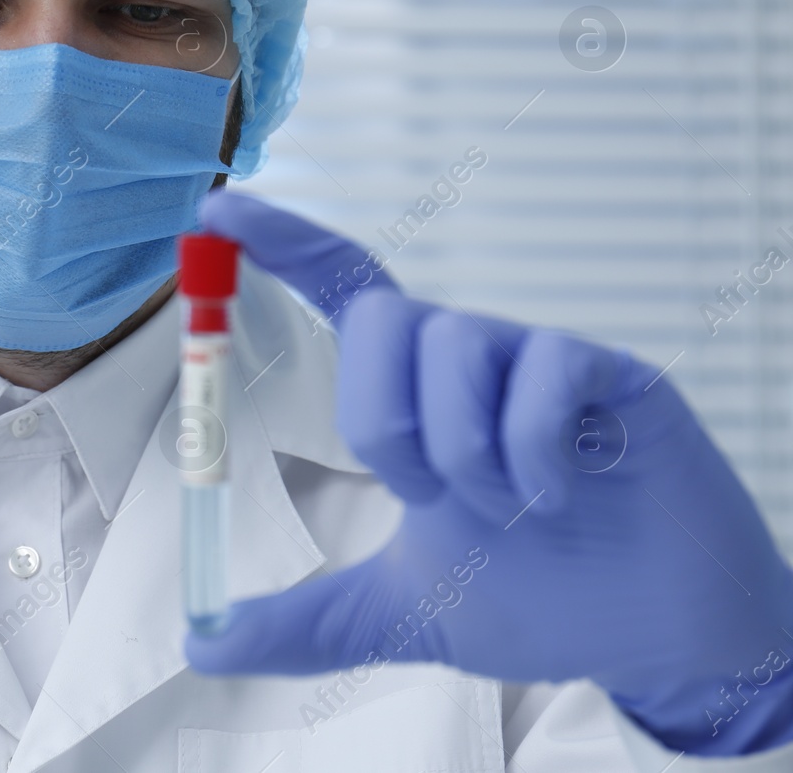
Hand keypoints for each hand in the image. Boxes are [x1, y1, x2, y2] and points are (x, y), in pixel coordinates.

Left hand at [185, 190, 792, 755]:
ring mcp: (544, 361)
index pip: (344, 287)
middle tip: (428, 496)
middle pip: (381, 315)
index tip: (218, 209)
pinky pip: (546, 368)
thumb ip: (307, 620)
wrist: (651, 640)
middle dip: (380, 420)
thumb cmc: (536, 599)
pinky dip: (533, 451)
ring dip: (461, 449)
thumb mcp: (401, 611)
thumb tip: (206, 647)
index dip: (284, 243)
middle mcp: (473, 360)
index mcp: (417, 395)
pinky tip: (562, 496)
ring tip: (507, 508)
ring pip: (454, 340)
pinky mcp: (616, 376)